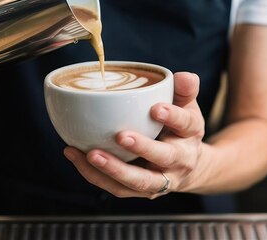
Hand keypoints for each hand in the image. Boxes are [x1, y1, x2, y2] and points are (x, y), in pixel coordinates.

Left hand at [64, 72, 205, 197]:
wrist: (187, 166)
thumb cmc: (179, 128)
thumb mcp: (186, 106)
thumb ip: (183, 90)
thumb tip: (182, 76)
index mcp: (190, 134)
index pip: (185, 124)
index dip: (172, 116)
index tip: (155, 108)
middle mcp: (179, 161)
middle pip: (163, 157)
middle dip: (142, 148)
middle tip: (120, 136)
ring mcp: (161, 180)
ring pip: (138, 181)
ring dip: (113, 169)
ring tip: (90, 153)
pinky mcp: (141, 190)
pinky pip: (118, 188)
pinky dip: (96, 175)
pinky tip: (76, 156)